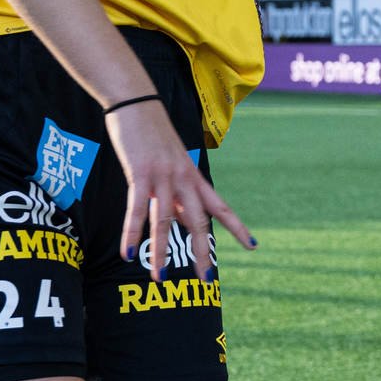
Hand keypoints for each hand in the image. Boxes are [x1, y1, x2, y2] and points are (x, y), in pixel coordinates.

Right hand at [107, 101, 254, 282]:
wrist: (137, 101)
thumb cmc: (152, 134)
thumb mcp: (171, 163)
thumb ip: (176, 192)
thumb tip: (179, 221)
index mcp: (194, 177)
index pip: (221, 207)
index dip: (238, 228)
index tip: (253, 247)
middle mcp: (184, 179)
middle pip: (198, 222)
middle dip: (202, 252)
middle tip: (206, 279)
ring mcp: (163, 176)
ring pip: (165, 221)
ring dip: (160, 251)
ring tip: (158, 278)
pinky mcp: (140, 173)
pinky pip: (136, 208)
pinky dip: (130, 232)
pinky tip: (126, 252)